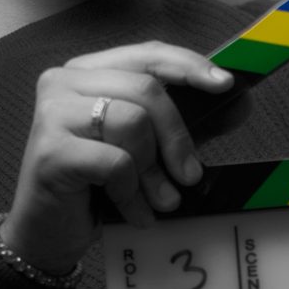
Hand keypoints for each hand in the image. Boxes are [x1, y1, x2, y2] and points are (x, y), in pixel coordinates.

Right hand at [3, 41, 235, 274]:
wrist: (48, 235)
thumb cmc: (96, 188)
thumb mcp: (148, 151)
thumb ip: (186, 125)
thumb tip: (240, 104)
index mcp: (88, 72)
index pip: (147, 54)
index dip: (189, 66)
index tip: (226, 86)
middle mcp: (64, 82)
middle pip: (145, 89)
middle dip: (177, 136)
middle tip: (190, 176)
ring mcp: (52, 112)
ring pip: (132, 122)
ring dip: (153, 171)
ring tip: (157, 201)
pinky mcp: (49, 149)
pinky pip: (115, 162)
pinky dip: (132, 193)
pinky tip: (133, 212)